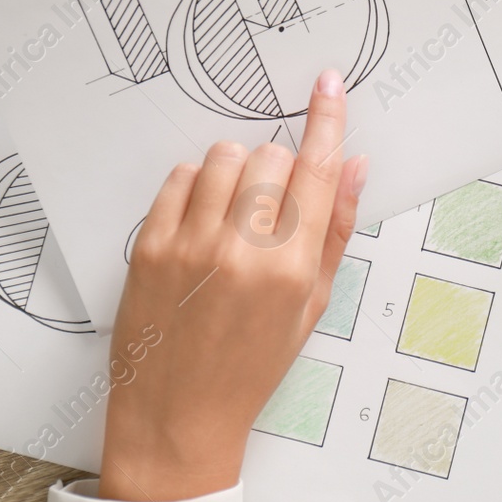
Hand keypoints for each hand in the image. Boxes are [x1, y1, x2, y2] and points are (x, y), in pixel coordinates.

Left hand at [99, 69, 367, 501]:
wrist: (178, 416)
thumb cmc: (248, 368)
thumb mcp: (310, 306)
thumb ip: (333, 231)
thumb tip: (353, 168)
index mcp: (291, 269)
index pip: (317, 169)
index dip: (326, 119)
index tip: (328, 86)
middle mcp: (241, 251)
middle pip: (269, 156)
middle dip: (277, 171)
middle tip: (269, 210)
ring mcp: (189, 245)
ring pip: (222, 157)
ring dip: (235, 174)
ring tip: (232, 218)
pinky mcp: (148, 246)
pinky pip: (178, 177)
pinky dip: (194, 187)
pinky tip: (200, 223)